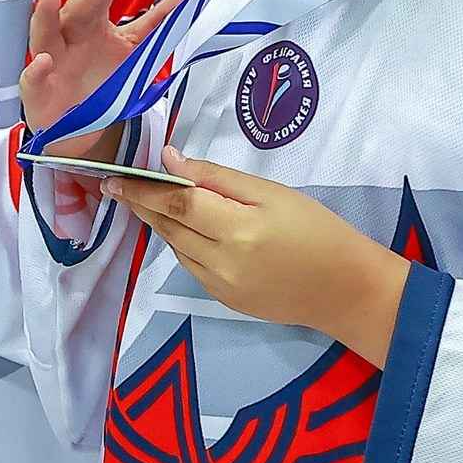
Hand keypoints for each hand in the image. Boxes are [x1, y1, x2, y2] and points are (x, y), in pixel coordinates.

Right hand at [20, 0, 179, 140]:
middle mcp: (67, 37)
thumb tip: (179, 0)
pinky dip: (36, 70)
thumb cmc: (96, 83)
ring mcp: (50, 61)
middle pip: (76, 10)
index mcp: (89, 25)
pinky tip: (43, 62)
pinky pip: (33, 79)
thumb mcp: (128, 50)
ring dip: (46, 15)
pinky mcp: (38, 90)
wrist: (76, 127)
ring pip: (45, 34)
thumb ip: (151, 25)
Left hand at [111, 148, 408, 361]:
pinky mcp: (224, 302)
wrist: (346, 290)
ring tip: (143, 201)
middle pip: (169, 228)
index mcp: (236, 230)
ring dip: (159, 224)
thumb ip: (218, 179)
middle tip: (116, 186)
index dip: (143, 189)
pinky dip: (181, 244)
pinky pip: (191, 266)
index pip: (176, 203)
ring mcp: (220, 288)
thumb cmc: (317, 231)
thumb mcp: (272, 193)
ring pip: (176, 248)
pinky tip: (181, 228)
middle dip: (141, 205)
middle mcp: (221, 264)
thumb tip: (171, 161)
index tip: (115, 177)